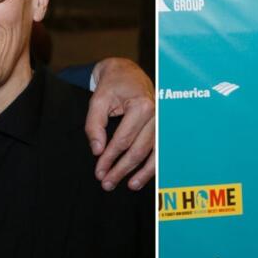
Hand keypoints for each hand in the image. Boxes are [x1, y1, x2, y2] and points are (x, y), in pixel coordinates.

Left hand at [86, 58, 154, 190]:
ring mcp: (162, 122)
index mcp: (142, 106)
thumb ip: (95, 125)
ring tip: (129, 185)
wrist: (127, 72)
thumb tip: (97, 151)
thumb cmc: (113, 85)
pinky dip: (151, 166)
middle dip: (122, 169)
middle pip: (138, 150)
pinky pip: (158, 150)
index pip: (123, 140)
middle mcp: (157, 115)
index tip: (99, 171)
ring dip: (141, 173)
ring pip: (153, 153)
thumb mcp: (98, 100)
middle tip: (107, 183)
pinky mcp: (162, 127)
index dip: (110, 158)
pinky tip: (141, 177)